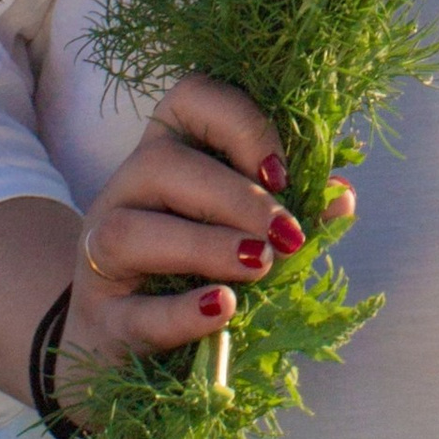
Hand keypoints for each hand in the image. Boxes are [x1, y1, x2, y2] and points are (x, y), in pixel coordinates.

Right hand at [67, 73, 354, 370]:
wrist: (133, 341)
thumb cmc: (199, 270)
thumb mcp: (247, 231)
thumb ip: (292, 209)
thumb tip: (339, 196)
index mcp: (167, 152)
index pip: (189, 97)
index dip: (240, 124)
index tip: (280, 172)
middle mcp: (125, 191)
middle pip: (163, 165)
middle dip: (237, 199)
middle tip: (288, 236)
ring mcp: (99, 255)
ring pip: (131, 232)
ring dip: (205, 246)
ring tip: (259, 266)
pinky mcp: (102, 319)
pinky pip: (134, 312)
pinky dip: (182, 313)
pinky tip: (223, 309)